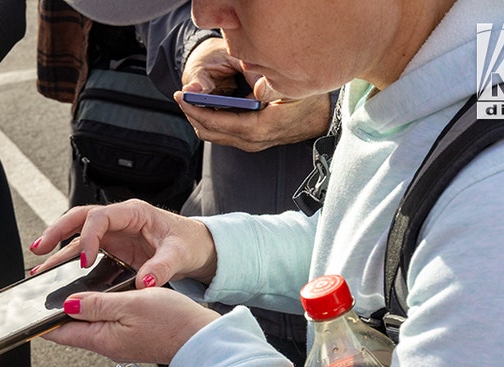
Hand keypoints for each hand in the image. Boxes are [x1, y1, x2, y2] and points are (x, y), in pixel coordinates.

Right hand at [30, 199, 217, 287]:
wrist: (197, 247)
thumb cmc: (189, 242)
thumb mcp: (179, 254)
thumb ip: (162, 268)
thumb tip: (145, 282)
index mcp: (134, 213)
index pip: (100, 217)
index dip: (88, 237)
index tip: (83, 261)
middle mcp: (118, 220)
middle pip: (79, 219)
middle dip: (56, 232)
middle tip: (40, 248)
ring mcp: (113, 234)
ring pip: (77, 235)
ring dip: (56, 249)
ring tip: (38, 266)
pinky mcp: (111, 248)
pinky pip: (83, 251)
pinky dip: (67, 262)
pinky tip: (53, 273)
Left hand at [44, 286, 219, 364]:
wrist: (203, 340)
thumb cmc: (173, 323)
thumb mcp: (130, 305)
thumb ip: (96, 305)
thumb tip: (67, 305)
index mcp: (101, 339)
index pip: (59, 333)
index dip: (40, 321)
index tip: (26, 310)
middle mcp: (107, 345)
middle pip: (71, 328)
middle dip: (57, 312)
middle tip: (45, 292)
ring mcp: (119, 342)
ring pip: (89, 323)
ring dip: (78, 308)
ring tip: (69, 289)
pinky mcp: (132, 337)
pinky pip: (107, 322)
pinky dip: (98, 308)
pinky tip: (100, 296)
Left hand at [176, 37, 331, 151]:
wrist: (322, 120)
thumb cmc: (309, 102)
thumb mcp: (293, 90)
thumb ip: (271, 87)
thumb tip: (252, 87)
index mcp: (257, 128)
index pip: (217, 122)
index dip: (196, 109)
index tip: (182, 96)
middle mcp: (251, 140)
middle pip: (209, 132)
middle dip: (192, 114)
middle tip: (181, 97)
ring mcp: (250, 143)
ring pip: (214, 135)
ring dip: (199, 119)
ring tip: (189, 101)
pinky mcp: (251, 140)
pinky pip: (223, 133)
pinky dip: (211, 121)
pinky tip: (206, 106)